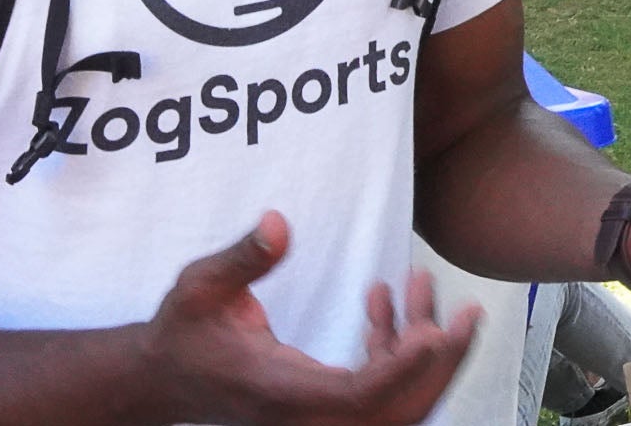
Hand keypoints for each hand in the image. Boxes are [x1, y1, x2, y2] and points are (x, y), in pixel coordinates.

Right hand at [143, 211, 478, 425]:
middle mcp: (304, 414)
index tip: (435, 331)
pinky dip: (393, 353)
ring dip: (420, 353)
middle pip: (391, 411)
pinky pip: (375, 392)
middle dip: (437, 366)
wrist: (163, 379)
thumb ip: (242, 258)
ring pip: (391, 404)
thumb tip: (279, 223)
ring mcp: (315, 416)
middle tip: (467, 314)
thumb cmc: (183, 331)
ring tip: (427, 289)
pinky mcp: (321, 406)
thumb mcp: (200, 286)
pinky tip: (382, 301)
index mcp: (280, 392)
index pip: (356, 396)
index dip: (402, 369)